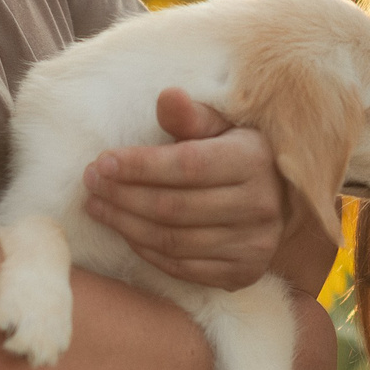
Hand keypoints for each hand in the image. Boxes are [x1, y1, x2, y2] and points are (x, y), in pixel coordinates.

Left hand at [84, 88, 289, 290]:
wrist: (278, 199)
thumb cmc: (236, 154)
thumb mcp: (219, 127)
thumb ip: (190, 116)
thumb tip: (168, 96)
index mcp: (253, 160)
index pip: (186, 165)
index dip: (139, 166)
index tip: (101, 163)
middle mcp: (259, 205)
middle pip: (173, 207)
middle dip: (123, 196)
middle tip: (91, 184)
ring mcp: (254, 244)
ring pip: (173, 240)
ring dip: (126, 225)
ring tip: (98, 207)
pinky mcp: (243, 272)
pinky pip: (182, 267)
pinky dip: (147, 252)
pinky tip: (125, 233)